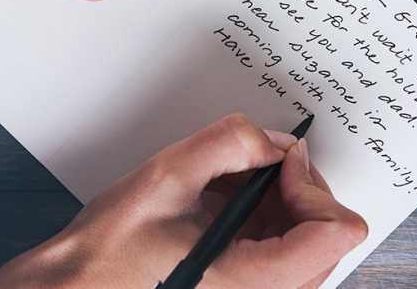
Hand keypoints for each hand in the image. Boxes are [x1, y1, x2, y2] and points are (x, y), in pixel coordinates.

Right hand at [0, 114, 367, 288]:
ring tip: (232, 186)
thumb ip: (229, 144)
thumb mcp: (167, 177)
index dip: (311, 183)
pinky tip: (228, 201)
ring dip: (285, 200)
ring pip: (313, 239)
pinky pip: (289, 246)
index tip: (278, 163)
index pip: (337, 231)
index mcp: (252, 280)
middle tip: (256, 166)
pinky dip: (270, 214)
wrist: (79, 286)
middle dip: (300, 188)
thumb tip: (276, 142)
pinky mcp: (252, 284)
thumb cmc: (111, 250)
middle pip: (332, 233)